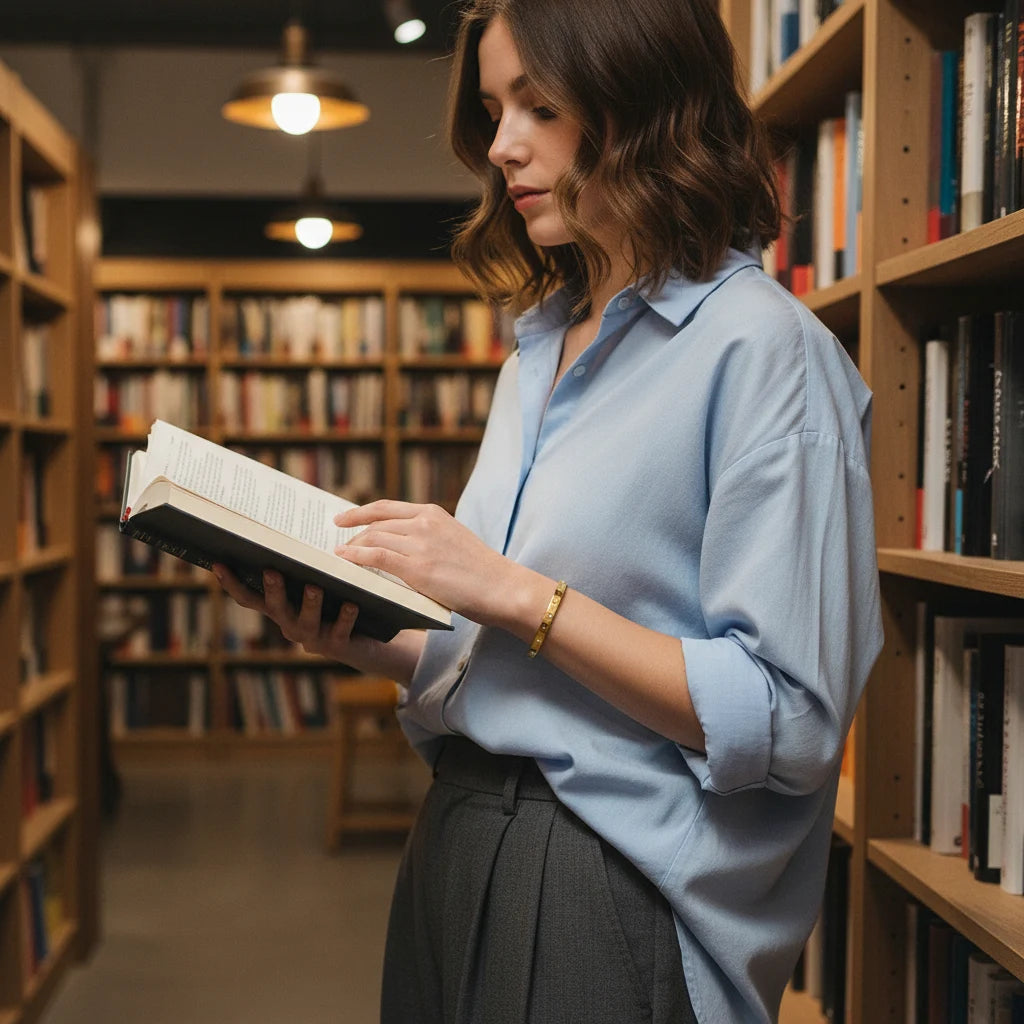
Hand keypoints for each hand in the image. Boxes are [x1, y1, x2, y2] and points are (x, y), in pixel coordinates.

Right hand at [212, 563, 368, 659]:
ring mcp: (314, 638)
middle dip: (273, 590)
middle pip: (276, 608)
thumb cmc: (336, 603)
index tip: (219, 564)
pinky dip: (345, 617)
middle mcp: (291, 625)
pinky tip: (351, 604)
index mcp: (281, 609)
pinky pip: (340, 631)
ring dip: (309, 604)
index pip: (250, 598)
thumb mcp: (318, 585)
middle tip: (272, 571)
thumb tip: (290, 533)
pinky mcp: (338, 646)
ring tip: (314, 587)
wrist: (366, 644)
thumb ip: (304, 569)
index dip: (232, 584)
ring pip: (307, 622)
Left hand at [334, 500, 531, 628]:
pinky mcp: (418, 568)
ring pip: (373, 539)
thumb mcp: (453, 540)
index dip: (360, 512)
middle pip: (375, 524)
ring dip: (352, 548)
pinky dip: (355, 556)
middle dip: (352, 535)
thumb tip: (397, 544)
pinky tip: (342, 560)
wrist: (503, 587)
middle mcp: (424, 523)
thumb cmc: (481, 571)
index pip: (386, 507)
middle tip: (337, 545)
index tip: (342, 518)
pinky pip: (376, 557)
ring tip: (340, 558)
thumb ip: (427, 537)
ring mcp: (420, 545)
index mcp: (433, 513)